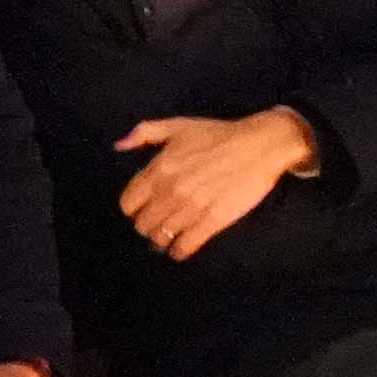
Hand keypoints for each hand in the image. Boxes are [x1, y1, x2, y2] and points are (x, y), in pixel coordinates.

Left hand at [116, 106, 318, 259]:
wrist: (258, 146)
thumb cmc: (218, 134)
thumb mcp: (178, 126)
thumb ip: (144, 133)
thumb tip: (118, 146)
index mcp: (159, 169)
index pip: (129, 203)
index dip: (133, 208)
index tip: (142, 208)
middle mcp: (170, 192)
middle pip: (143, 224)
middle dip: (147, 225)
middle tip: (157, 222)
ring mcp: (190, 209)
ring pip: (161, 237)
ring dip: (162, 239)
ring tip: (168, 236)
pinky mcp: (211, 222)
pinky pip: (185, 246)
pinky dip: (179, 251)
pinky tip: (180, 249)